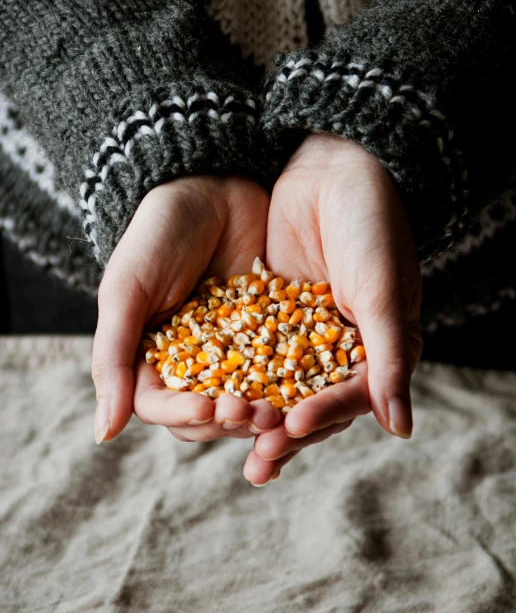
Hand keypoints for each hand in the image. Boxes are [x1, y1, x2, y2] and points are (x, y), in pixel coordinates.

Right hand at [92, 174, 282, 461]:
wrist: (210, 183)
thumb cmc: (157, 233)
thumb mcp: (128, 290)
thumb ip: (113, 357)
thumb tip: (102, 434)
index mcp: (152, 358)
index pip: (164, 407)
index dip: (185, 414)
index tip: (208, 409)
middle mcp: (194, 361)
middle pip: (210, 413)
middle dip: (231, 419)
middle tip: (257, 414)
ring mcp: (236, 347)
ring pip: (249, 397)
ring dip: (264, 410)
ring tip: (283, 410)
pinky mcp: (273, 329)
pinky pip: (284, 364)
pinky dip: (294, 382)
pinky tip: (310, 389)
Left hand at [243, 134, 421, 484]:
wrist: (335, 166)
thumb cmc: (372, 225)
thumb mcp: (381, 291)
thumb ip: (388, 360)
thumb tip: (400, 430)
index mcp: (378, 349)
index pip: (350, 398)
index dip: (323, 416)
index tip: (292, 425)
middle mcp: (340, 347)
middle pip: (311, 402)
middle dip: (284, 430)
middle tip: (256, 459)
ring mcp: (302, 330)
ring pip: (278, 384)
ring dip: (256, 411)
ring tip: (228, 435)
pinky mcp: (271, 310)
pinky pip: (251, 349)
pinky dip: (234, 372)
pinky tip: (208, 393)